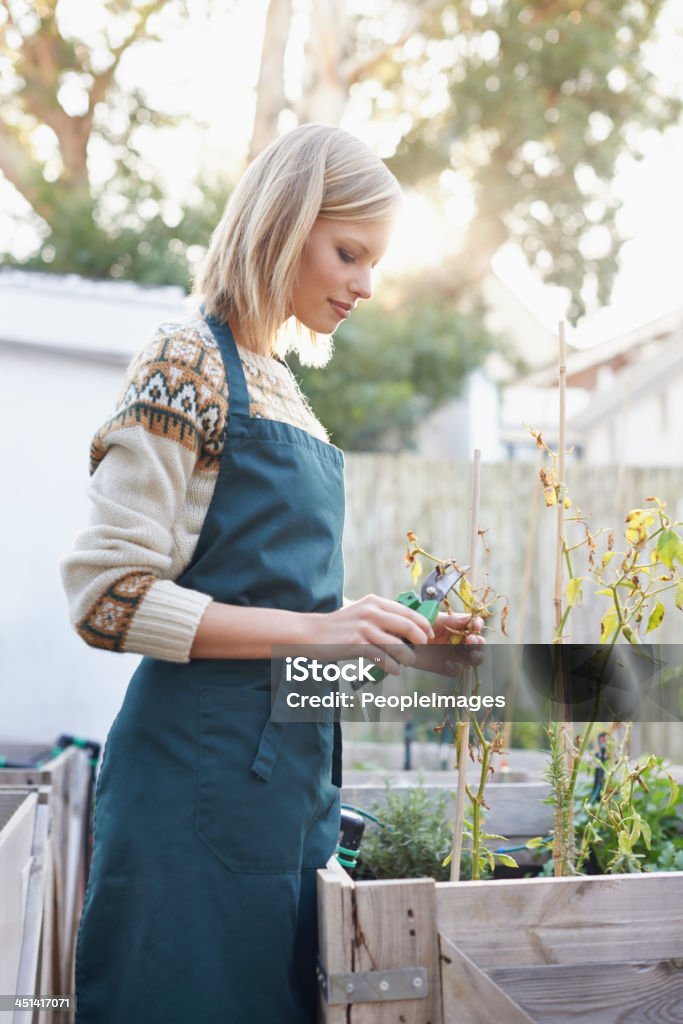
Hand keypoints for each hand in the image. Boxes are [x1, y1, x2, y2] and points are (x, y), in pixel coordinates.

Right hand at [300, 594, 433, 674]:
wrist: (311, 632)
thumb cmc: (339, 627)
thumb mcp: (361, 613)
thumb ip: (381, 618)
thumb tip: (406, 630)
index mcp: (375, 602)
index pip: (408, 611)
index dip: (423, 624)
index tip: (429, 634)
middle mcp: (371, 612)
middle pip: (408, 626)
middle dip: (420, 640)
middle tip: (422, 649)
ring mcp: (364, 628)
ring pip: (397, 645)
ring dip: (407, 657)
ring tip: (408, 662)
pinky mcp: (357, 643)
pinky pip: (382, 658)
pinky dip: (392, 667)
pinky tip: (394, 670)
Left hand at [414, 612, 485, 674]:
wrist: (401, 639)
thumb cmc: (418, 625)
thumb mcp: (435, 619)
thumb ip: (451, 620)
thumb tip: (469, 618)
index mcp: (457, 627)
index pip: (474, 626)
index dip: (478, 625)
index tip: (476, 626)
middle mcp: (458, 641)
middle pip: (477, 644)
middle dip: (479, 642)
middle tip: (472, 640)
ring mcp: (452, 654)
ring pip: (471, 659)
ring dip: (476, 656)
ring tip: (472, 653)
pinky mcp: (443, 666)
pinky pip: (455, 670)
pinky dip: (455, 668)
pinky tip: (449, 663)